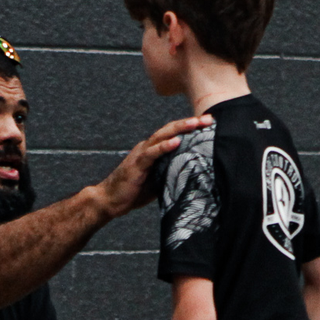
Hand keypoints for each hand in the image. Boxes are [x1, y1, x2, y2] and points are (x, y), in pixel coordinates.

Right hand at [91, 115, 213, 218]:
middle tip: (209, 118)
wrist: (109, 201)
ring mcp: (141, 154)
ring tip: (195, 123)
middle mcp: (147, 147)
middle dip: (190, 123)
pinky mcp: (136, 164)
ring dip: (180, 128)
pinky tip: (176, 141)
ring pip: (162, 136)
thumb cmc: (133, 192)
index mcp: (153, 150)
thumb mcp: (157, 181)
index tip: (209, 124)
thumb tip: (191, 173)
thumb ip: (170, 173)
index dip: (191, 128)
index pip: (174, 134)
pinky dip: (164, 146)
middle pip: (171, 130)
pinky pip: (152, 153)